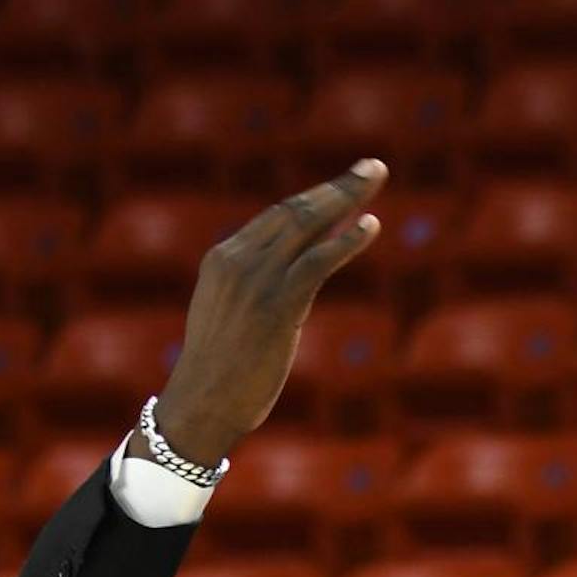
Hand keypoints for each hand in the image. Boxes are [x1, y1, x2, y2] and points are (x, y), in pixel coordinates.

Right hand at [147, 161, 387, 466]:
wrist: (199, 407)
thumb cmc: (215, 376)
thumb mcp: (227, 319)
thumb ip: (252, 292)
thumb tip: (294, 287)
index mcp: (221, 260)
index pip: (275, 219)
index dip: (315, 201)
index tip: (342, 189)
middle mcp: (237, 261)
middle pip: (295, 212)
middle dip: (337, 188)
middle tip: (373, 168)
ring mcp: (256, 281)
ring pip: (308, 226)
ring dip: (347, 199)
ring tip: (377, 176)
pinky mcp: (276, 305)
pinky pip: (318, 261)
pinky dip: (347, 241)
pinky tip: (370, 225)